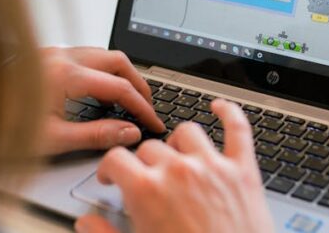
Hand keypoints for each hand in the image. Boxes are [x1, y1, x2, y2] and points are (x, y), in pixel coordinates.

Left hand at [40, 47, 165, 154]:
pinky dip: (101, 73)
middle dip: (137, 84)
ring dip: (120, 76)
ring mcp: (53, 54)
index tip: (153, 123)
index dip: (142, 107)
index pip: (119, 87)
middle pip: (116, 60)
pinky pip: (85, 58)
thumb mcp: (53, 139)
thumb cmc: (3, 126)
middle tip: (147, 108)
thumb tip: (129, 132)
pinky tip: (100, 95)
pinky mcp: (46, 58)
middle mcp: (60, 57)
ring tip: (128, 102)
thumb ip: (96, 135)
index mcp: (64, 74)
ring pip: (101, 55)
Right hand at [75, 99, 273, 232]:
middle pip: (150, 147)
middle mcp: (178, 170)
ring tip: (177, 157)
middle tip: (146, 180)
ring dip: (178, 143)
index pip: (116, 159)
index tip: (112, 177)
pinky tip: (220, 107)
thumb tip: (85, 223)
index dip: (109, 169)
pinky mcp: (243, 172)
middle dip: (144, 163)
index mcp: (147, 190)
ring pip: (187, 132)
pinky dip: (230, 113)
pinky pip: (238, 130)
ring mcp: (213, 167)